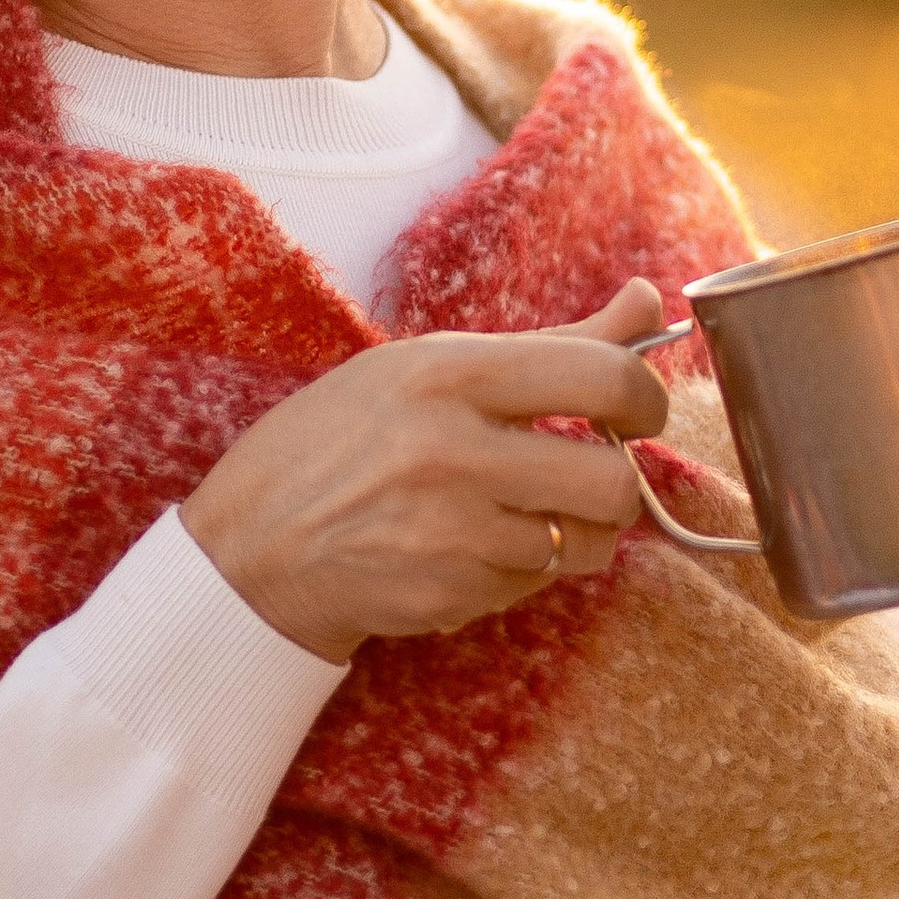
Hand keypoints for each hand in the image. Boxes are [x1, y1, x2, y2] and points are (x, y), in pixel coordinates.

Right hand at [180, 281, 671, 664]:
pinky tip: (469, 546)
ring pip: (587, 543)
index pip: (602, 376)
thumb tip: (649, 303)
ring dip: (572, 531)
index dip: (644, 396)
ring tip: (521, 510)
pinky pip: (535, 583)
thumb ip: (549, 343)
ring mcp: (453, 532)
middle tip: (587, 470)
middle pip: (614, 478)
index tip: (635, 408)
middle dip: (616, 479)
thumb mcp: (424, 367)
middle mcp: (454, 451)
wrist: (249, 548)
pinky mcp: (451, 594)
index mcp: (448, 374)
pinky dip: (520, 569)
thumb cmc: (336, 442)